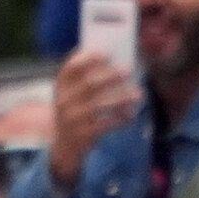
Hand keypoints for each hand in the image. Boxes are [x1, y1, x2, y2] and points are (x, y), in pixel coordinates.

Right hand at [45, 48, 137, 177]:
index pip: (70, 69)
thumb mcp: (72, 94)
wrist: (64, 144)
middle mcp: (63, 101)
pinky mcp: (83, 134)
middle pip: (88, 85)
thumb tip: (118, 62)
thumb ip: (86, 79)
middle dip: (110, 77)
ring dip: (121, 98)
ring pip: (99, 106)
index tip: (106, 54)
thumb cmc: (76, 110)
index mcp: (60, 86)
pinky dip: (121, 119)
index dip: (87, 60)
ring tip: (138, 94)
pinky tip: (131, 114)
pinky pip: (106, 124)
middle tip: (128, 70)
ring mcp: (71, 119)